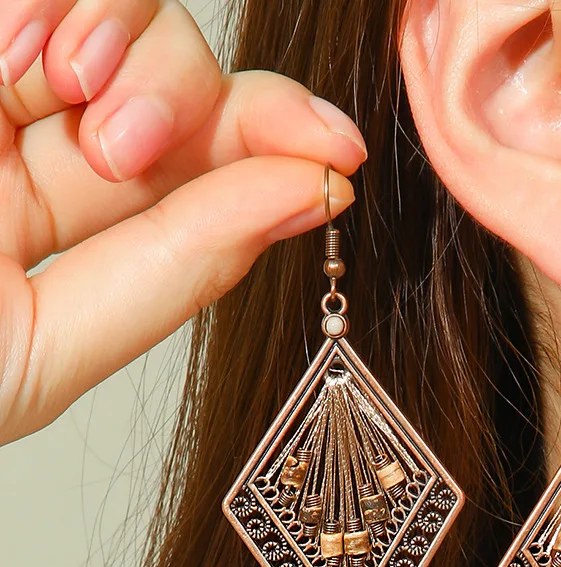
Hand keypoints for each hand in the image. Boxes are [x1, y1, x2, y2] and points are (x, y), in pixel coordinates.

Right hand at [0, 0, 363, 444]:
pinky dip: (53, 1)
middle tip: (131, 140)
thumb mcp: (39, 350)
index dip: (281, 154)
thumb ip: (170, 274)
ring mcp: (0, 96)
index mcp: (68, 248)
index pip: (203, 186)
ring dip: (133, 44)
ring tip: (67, 94)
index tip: (340, 157)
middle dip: (204, 101)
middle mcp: (38, 161)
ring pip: (129, 21)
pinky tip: (27, 55)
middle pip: (186, 92)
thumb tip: (310, 198)